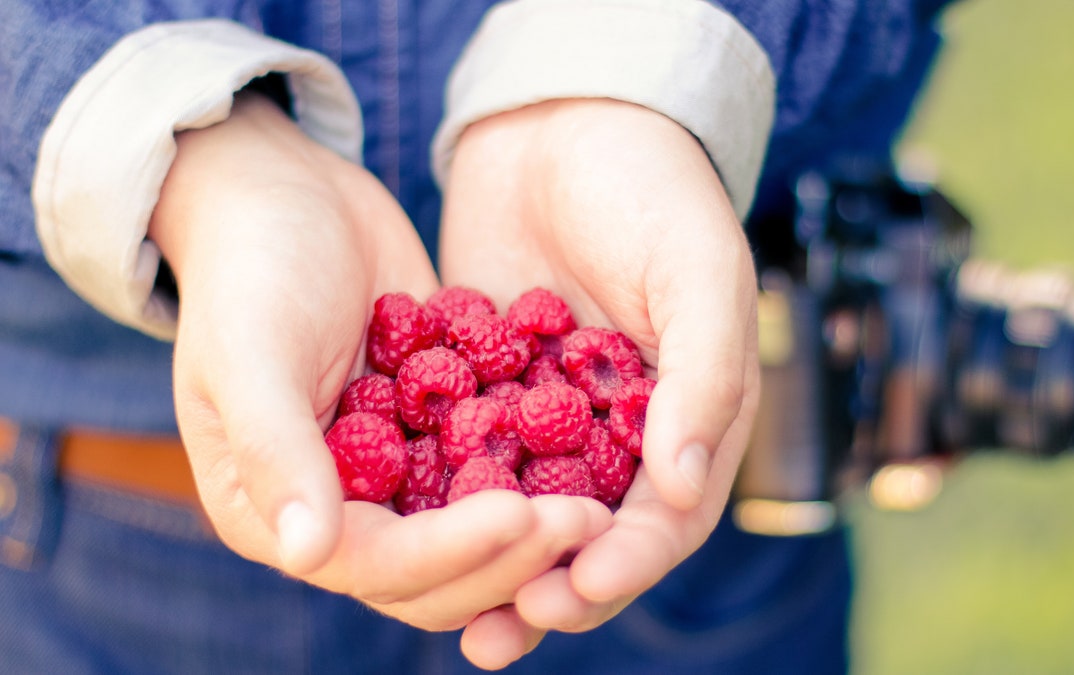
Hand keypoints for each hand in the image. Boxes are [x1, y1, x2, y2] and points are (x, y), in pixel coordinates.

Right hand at [148, 92, 610, 665]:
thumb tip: (311, 552)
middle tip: (588, 521)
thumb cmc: (251, 268)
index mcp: (276, 513)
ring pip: (477, 533)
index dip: (450, 553)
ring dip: (536, 530)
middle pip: (439, 573)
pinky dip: (544, 471)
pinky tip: (606, 455)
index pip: (376, 565)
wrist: (291, 195)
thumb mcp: (251, 351)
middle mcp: (343, 511)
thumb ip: (275, 448)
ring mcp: (396, 475)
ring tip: (605, 507)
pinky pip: (498, 468)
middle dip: (512, 556)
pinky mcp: (441, 434)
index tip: (520, 515)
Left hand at [440, 99, 760, 658]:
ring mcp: (548, 415)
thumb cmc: (653, 190)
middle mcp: (619, 431)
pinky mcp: (484, 389)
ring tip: (453, 619)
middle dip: (552, 586)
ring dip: (491, 567)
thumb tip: (682, 487)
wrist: (566, 123)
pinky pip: (463, 454)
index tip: (580, 587)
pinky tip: (400, 528)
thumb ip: (704, 377)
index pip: (666, 515)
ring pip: (521, 511)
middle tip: (505, 627)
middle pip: (589, 535)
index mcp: (686, 416)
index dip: (626, 562)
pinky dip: (440, 495)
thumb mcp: (698, 273)